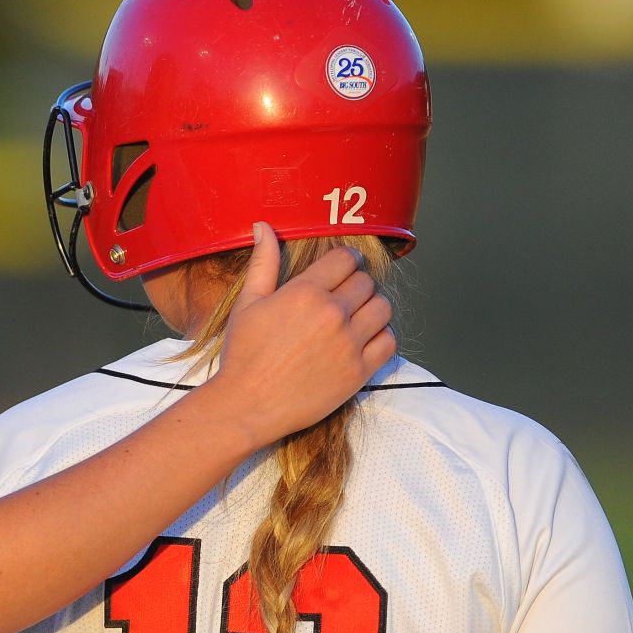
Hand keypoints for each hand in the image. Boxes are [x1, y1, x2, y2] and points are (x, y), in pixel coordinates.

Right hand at [198, 223, 393, 450]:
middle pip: (366, 282)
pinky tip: (363, 339)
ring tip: (356, 316)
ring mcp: (349, 343)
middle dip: (356, 284)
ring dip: (372, 307)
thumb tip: (263, 227)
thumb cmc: (243, 354)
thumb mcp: (248, 303)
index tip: (340, 270)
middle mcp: (332, 313)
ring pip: (383, 308)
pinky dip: (381, 336)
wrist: (248, 405)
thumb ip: (263, 262)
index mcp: (305, 292)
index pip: (346, 259)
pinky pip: (389, 341)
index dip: (344, 261)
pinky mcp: (359, 371)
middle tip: (343, 297)